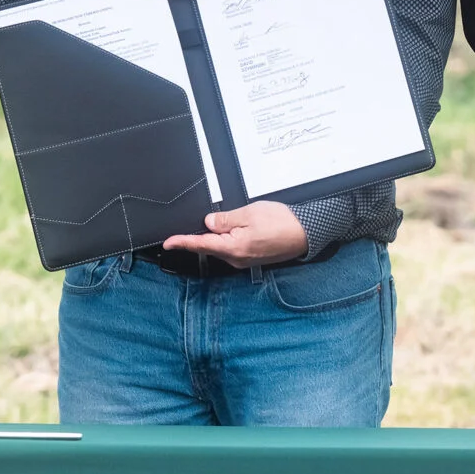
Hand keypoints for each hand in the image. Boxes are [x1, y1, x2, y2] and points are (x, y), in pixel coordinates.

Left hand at [163, 200, 308, 266]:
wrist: (306, 232)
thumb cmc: (282, 223)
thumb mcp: (249, 213)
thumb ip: (225, 219)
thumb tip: (208, 222)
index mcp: (233, 248)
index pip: (200, 245)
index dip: (182, 242)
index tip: (167, 243)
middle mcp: (237, 259)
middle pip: (210, 246)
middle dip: (203, 234)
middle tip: (209, 220)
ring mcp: (244, 260)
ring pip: (222, 246)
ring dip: (219, 235)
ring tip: (235, 220)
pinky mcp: (251, 258)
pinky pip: (232, 248)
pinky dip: (229, 238)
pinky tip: (236, 228)